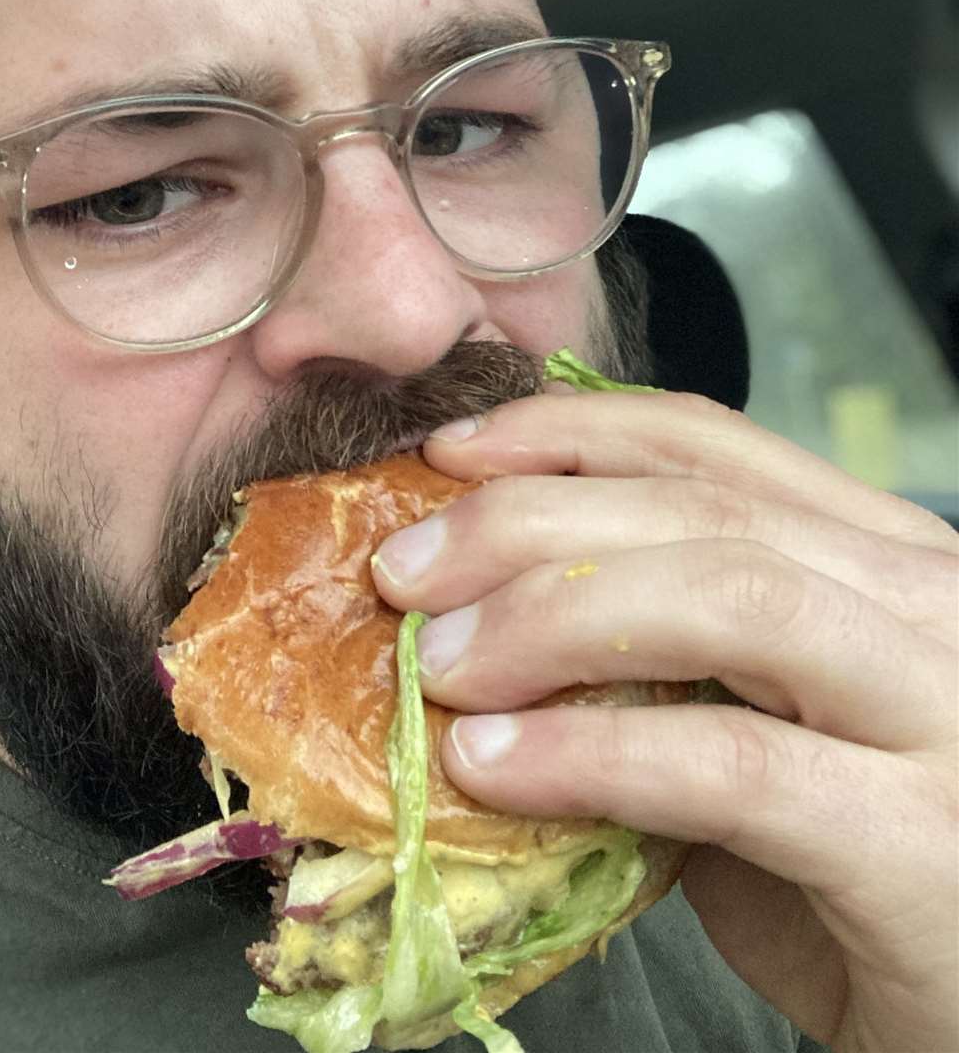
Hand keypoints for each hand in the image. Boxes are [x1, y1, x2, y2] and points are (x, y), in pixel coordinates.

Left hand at [371, 389, 958, 1052]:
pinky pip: (729, 765)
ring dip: (546, 618)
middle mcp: (929, 606)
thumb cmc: (859, 873)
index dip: (566, 434)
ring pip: (723, 599)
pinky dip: (587, 754)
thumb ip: (668, 662)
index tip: (449, 453)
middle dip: (522, 523)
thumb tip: (489, 620)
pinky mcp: (926, 841)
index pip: (713, 450)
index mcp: (884, 561)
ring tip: (435, 666)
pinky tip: (492, 765)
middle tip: (404, 572)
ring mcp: (944, 711)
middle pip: (699, 508)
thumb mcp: (763, 731)